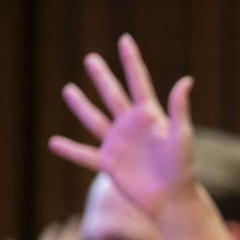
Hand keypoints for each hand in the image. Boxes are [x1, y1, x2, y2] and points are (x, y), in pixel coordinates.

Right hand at [48, 34, 196, 216]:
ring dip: (81, 106)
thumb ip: (179, 109)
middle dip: (101, 77)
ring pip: (94, 120)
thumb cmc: (182, 167)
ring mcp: (118, 144)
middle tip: (90, 59)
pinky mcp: (109, 164)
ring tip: (67, 90)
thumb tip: (186, 80)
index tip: (124, 40)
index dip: (131, 61)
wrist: (172, 199)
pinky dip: (69, 150)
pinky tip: (53, 143)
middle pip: (112, 95)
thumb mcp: (181, 135)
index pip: (138, 82)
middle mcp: (131, 126)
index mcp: (149, 116)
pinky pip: (84, 155)